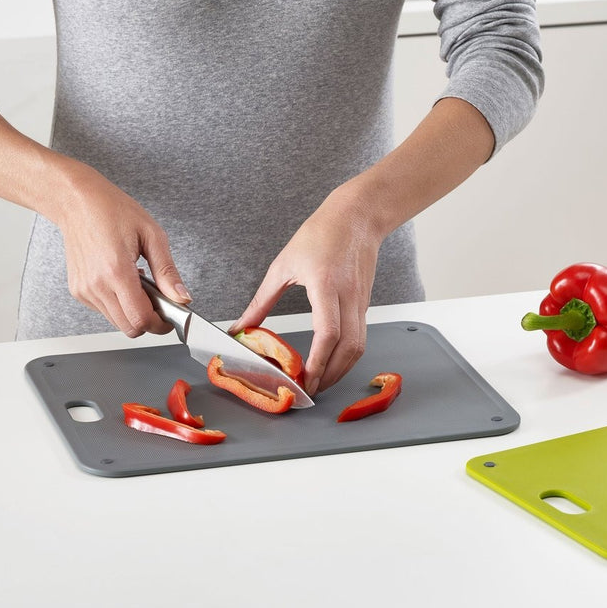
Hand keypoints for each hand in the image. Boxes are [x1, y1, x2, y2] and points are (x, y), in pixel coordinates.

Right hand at [57, 165, 190, 336]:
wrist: (77, 202)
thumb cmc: (112, 211)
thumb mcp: (152, 235)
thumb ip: (167, 271)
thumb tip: (182, 297)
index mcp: (116, 271)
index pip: (140, 319)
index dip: (160, 324)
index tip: (170, 317)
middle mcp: (96, 285)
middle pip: (129, 327)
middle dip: (148, 320)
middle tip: (158, 299)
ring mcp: (84, 290)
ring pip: (116, 322)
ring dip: (132, 311)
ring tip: (138, 283)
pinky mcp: (78, 291)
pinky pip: (104, 311)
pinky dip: (118, 304)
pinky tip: (122, 281)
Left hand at [230, 187, 383, 395]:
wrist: (357, 217)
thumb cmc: (320, 234)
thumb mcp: (283, 264)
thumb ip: (262, 300)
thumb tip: (241, 326)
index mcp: (326, 285)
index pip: (328, 333)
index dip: (318, 361)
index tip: (304, 379)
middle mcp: (348, 297)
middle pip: (348, 348)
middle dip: (330, 375)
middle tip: (310, 390)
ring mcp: (361, 302)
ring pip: (359, 347)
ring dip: (341, 370)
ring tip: (319, 382)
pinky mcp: (365, 304)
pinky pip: (361, 337)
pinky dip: (347, 356)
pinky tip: (331, 362)